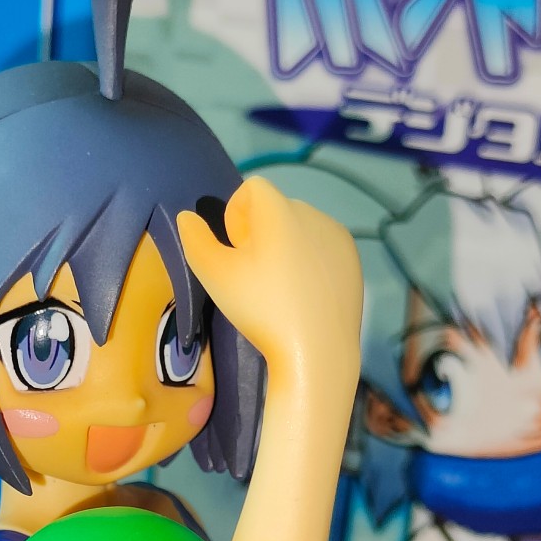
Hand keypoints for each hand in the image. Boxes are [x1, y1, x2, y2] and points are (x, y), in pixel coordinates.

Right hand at [176, 176, 361, 378]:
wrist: (316, 352)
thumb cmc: (261, 310)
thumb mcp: (215, 276)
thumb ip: (195, 240)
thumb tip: (187, 218)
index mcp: (280, 211)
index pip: (252, 187)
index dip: (235, 215)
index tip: (236, 251)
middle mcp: (314, 215)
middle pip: (277, 207)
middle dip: (260, 231)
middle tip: (254, 274)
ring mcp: (337, 238)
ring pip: (301, 228)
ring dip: (284, 245)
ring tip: (279, 287)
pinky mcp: (352, 262)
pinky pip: (322, 248)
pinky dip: (309, 261)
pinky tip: (303, 295)